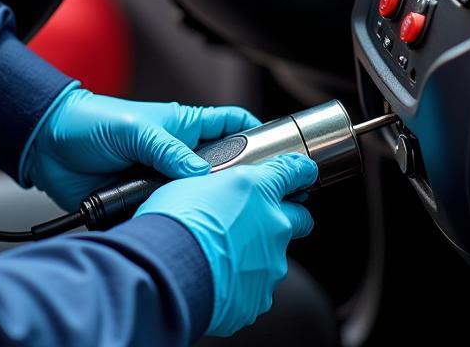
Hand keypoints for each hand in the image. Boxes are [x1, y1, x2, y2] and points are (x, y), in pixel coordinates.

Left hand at [21, 86, 260, 209]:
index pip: (233, 125)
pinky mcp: (145, 204)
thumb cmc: (93, 122)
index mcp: (185, 126)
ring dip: (207, 209)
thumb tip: (198, 176)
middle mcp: (180, 154)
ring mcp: (164, 180)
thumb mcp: (136, 128)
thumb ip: (169, 151)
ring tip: (225, 224)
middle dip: (242, 183)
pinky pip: (170, 217)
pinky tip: (188, 236)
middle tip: (260, 200)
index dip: (259, 134)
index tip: (283, 150)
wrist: (49, 146)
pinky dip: (178, 226)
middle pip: (224, 169)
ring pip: (199, 198)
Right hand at [136, 153, 317, 337]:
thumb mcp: (193, 182)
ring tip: (221, 258)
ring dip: (256, 256)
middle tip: (258, 221)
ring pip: (274, 258)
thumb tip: (215, 192)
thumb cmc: (174, 221)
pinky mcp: (260, 299)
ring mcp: (270, 265)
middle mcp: (274, 226)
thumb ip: (219, 188)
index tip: (302, 172)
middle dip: (286, 219)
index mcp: (257, 189)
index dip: (300, 171)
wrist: (167, 270)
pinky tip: (217, 281)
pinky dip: (241, 286)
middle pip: (300, 219)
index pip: (293, 172)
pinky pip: (256, 290)